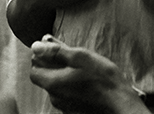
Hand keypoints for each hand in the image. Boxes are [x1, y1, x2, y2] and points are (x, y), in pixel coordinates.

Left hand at [30, 36, 149, 113]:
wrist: (120, 104)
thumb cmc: (102, 79)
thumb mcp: (80, 57)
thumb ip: (55, 51)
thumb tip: (36, 46)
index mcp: (52, 83)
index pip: (34, 70)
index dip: (40, 59)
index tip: (51, 50)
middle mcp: (55, 97)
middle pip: (45, 79)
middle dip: (52, 66)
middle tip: (67, 55)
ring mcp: (64, 106)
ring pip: (56, 87)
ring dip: (62, 75)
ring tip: (78, 67)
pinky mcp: (74, 111)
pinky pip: (66, 95)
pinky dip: (70, 86)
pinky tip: (84, 80)